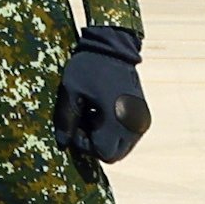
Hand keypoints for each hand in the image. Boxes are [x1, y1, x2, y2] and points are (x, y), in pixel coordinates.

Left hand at [57, 24, 148, 164]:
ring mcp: (140, 121)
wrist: (113, 48)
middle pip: (115, 155)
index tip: (74, 127)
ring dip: (104, 138)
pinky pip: (127, 135)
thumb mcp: (71, 92)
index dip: (85, 146)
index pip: (104, 153)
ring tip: (90, 115)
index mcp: (117, 120)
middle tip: (81, 123)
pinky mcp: (142, 116)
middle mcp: (134, 125)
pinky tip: (101, 111)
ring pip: (122, 146)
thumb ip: (66, 120)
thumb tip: (62, 143)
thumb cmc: (88, 68)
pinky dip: (113, 130)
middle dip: (95, 145)